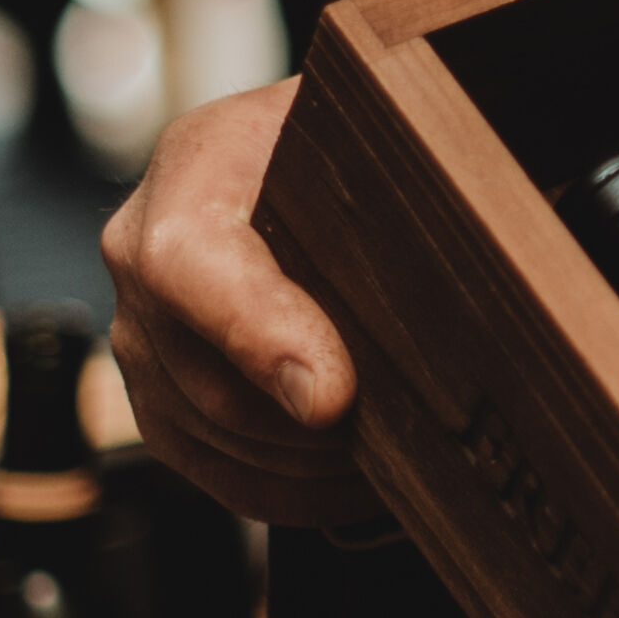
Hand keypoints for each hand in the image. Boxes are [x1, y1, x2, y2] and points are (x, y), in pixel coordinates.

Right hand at [99, 76, 379, 529]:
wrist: (305, 142)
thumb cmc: (354, 134)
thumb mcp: (376, 130)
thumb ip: (405, 177)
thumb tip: (476, 242)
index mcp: (200, 164)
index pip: (195, 262)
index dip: (263, 338)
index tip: (333, 397)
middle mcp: (144, 245)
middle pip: (211, 378)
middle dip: (319, 430)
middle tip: (413, 440)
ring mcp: (142, 323)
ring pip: (213, 435)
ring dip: (312, 464)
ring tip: (399, 461)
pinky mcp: (154, 385)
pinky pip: (207, 464)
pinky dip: (289, 487)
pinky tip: (357, 481)